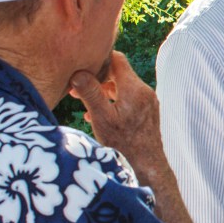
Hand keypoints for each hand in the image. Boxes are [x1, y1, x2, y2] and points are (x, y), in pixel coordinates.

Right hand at [69, 51, 165, 175]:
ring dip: (103, 90)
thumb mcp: (101, 118)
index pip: (116, 59)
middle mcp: (144, 90)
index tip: (81, 63)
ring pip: (122, 87)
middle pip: (119, 73)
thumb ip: (90, 93)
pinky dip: (112, 100)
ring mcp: (147, 101)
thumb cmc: (123, 142)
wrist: (147, 163)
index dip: (98, 58)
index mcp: (134, 88)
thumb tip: (78, 72)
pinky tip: (96, 113)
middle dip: (97, 77)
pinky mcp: (147, 111)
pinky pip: (128, 98)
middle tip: (76, 85)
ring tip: (82, 98)